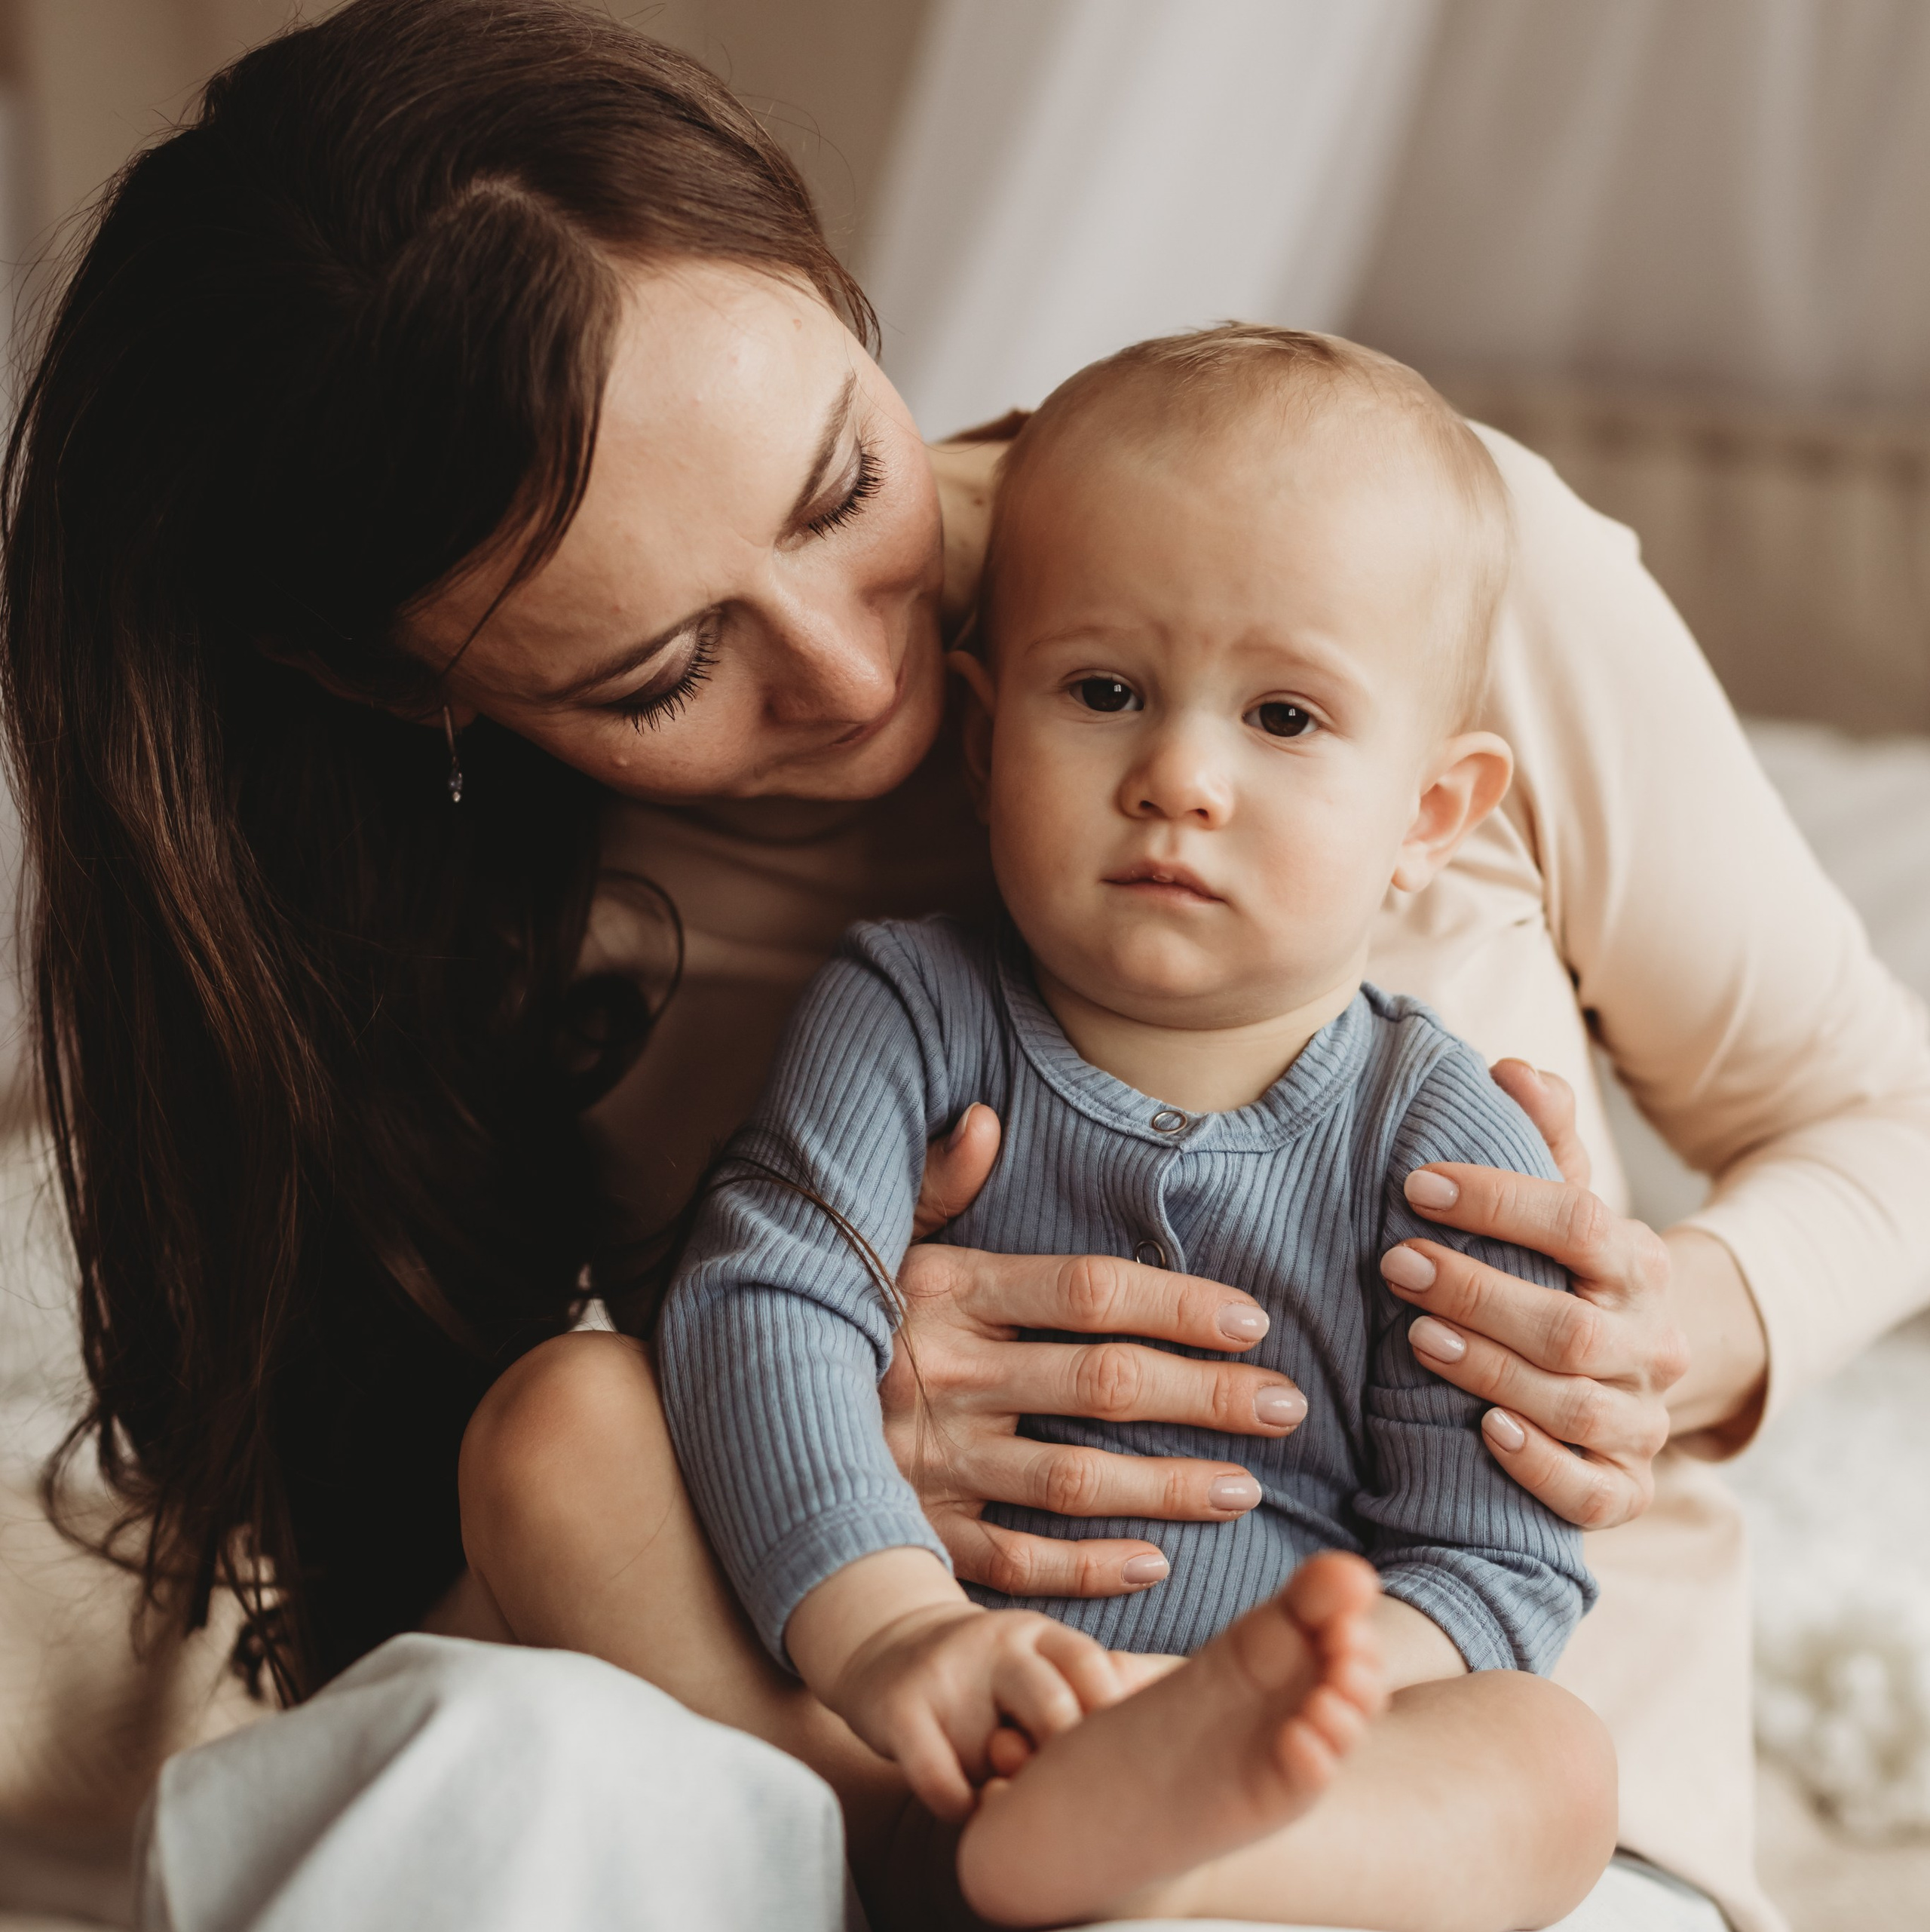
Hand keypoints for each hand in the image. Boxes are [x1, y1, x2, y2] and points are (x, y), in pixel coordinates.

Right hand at [832, 1599, 1123, 1820]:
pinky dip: (963, 1810)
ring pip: (996, 1756)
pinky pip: (943, 1782)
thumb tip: (1165, 1729)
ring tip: (1007, 1796)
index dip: (1113, 1723)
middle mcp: (995, 1643)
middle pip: (1055, 1709)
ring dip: (1006, 1791)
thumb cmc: (986, 1676)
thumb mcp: (1037, 1662)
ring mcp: (946, 1673)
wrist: (886, 1645)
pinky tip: (967, 1807)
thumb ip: (1089, 1692)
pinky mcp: (900, 1707)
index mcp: (1038, 1633)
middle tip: (1067, 1796)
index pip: (1094, 1669)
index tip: (1117, 1764)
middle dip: (1067, 1763)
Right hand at [890, 1105, 1308, 1597]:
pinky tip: (1157, 1559)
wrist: (749, 1417)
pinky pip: (1016, 1558)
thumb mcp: (878, 1235)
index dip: (1178, 1306)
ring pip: (1072, 1478)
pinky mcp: (920, 1531)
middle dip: (1205, 1395)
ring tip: (1246, 1485)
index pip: (1087, 1293)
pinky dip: (1087, 1565)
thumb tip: (983, 1118)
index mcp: (947, 1291)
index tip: (1251, 1322)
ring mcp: (932, 1459)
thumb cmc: (842, 1317)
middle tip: (1286, 1406)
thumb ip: (935, 1181)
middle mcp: (945, 1373)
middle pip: (1101, 1384)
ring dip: (1167, 1484)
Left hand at [1377, 1061, 1689, 1530]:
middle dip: (1478, 1293)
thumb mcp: (1556, 1200)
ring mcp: (1643, 1421)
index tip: (1416, 1185)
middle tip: (1396, 1263)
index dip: (1498, 1202)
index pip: (1581, 1222)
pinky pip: (1594, 1492)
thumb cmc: (1557, 1271)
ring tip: (1415, 1336)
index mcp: (1641, 1263)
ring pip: (1577, 1406)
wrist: (1611, 1369)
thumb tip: (1513, 1070)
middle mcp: (1652, 1345)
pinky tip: (1483, 1432)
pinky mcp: (1624, 1488)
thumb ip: (1540, 1135)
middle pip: (1572, 1325)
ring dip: (1492, 1371)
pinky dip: (1540, 1466)